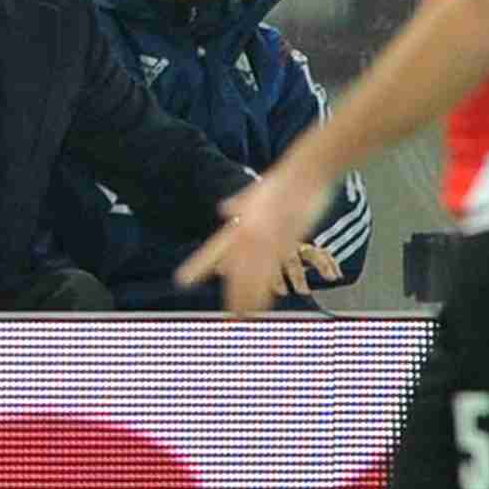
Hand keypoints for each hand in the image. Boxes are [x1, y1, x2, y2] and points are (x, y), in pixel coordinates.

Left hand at [176, 168, 331, 315]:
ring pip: (253, 275)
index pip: (214, 250)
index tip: (182, 281)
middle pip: (235, 269)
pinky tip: (264, 304)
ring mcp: (267, 238)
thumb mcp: (255, 193)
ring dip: (247, 297)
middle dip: (232, 292)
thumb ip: (239, 204)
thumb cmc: (284, 182)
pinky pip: (274, 271)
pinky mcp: (287, 241)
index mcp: (239, 223)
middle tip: (228, 314)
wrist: (306, 172)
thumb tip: (225, 208)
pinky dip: (267, 289)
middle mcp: (248, 233)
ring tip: (242, 316)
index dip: (198, 266)